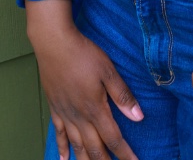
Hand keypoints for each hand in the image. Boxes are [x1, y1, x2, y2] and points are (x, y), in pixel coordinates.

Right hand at [26, 0, 142, 159]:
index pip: (113, 138)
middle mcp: (80, 116)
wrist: (53, 43)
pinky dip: (63, 148)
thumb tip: (138, 117)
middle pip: (95, 148)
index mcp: (95, 108)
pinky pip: (59, 134)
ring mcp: (65, 113)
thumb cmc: (83, 54)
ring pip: (77, 146)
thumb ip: (122, 95)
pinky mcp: (55, 107)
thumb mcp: (108, 70)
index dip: (125, 154)